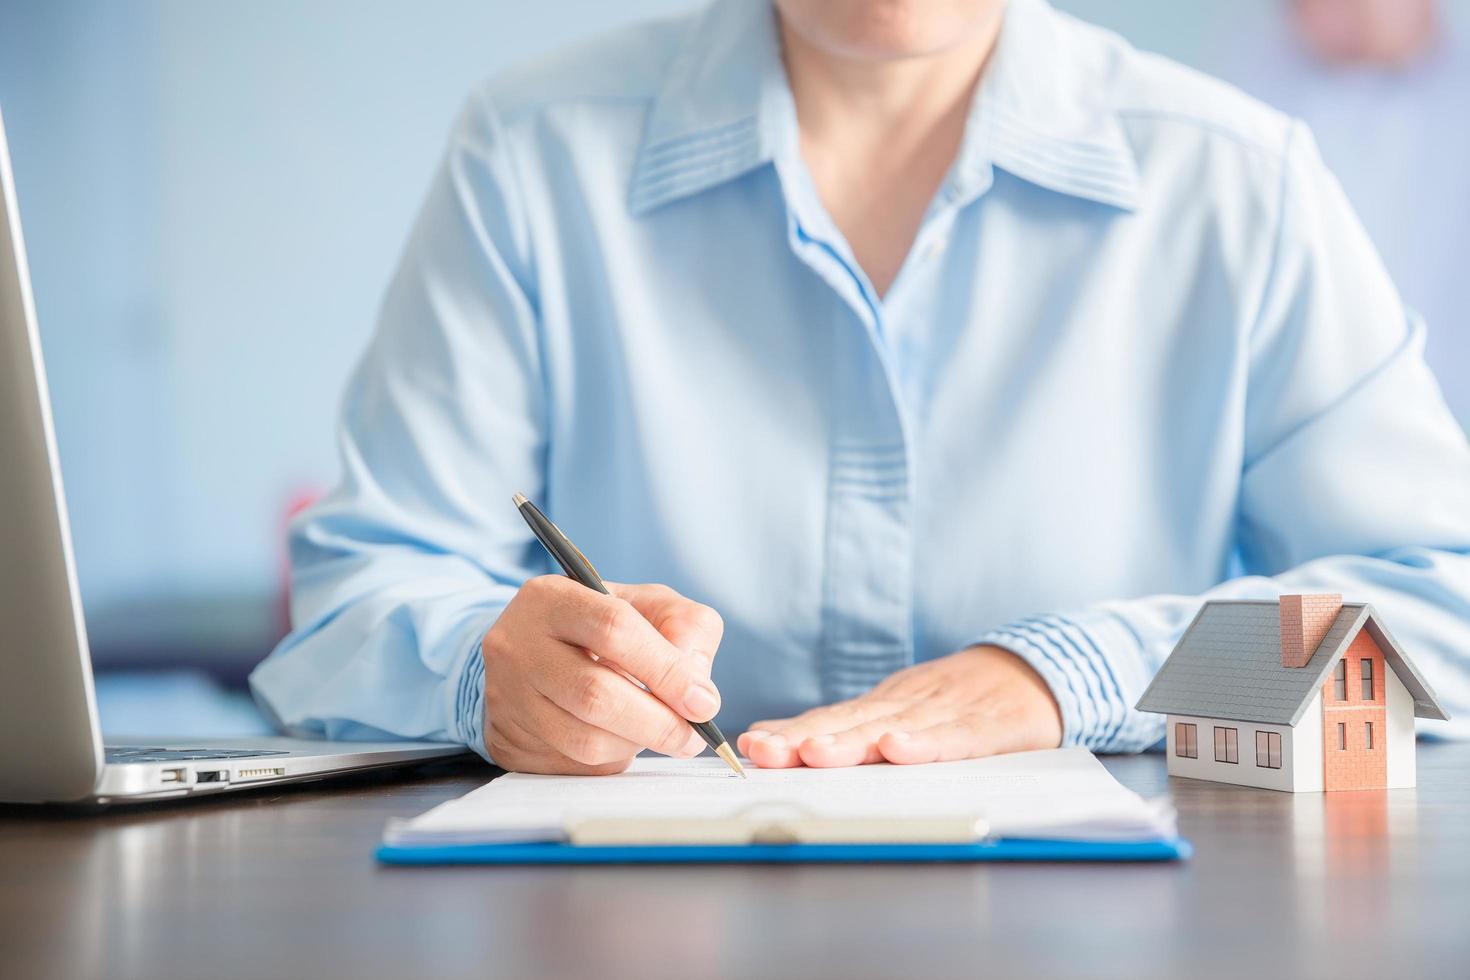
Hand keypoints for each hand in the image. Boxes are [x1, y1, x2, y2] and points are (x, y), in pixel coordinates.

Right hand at [482, 576, 723, 774]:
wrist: (530, 654)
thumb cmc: (600, 627)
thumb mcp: (646, 605)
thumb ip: (685, 628)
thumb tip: (698, 689)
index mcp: (552, 598)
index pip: (614, 629)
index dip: (666, 670)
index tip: (703, 702)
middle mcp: (518, 645)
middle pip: (596, 693)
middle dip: (658, 722)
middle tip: (692, 736)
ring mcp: (508, 696)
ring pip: (584, 738)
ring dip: (637, 744)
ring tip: (660, 734)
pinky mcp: (509, 740)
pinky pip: (573, 763)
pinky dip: (612, 757)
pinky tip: (622, 739)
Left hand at [736, 646, 1061, 767]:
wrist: (1035, 674)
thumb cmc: (960, 700)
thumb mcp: (901, 709)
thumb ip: (848, 727)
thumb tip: (775, 741)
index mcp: (884, 706)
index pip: (830, 720)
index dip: (790, 733)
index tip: (751, 746)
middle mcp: (906, 705)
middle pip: (850, 724)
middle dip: (803, 739)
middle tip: (766, 751)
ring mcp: (944, 712)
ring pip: (893, 728)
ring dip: (852, 742)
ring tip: (814, 753)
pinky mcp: (986, 725)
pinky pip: (954, 737)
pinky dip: (926, 743)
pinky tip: (900, 748)